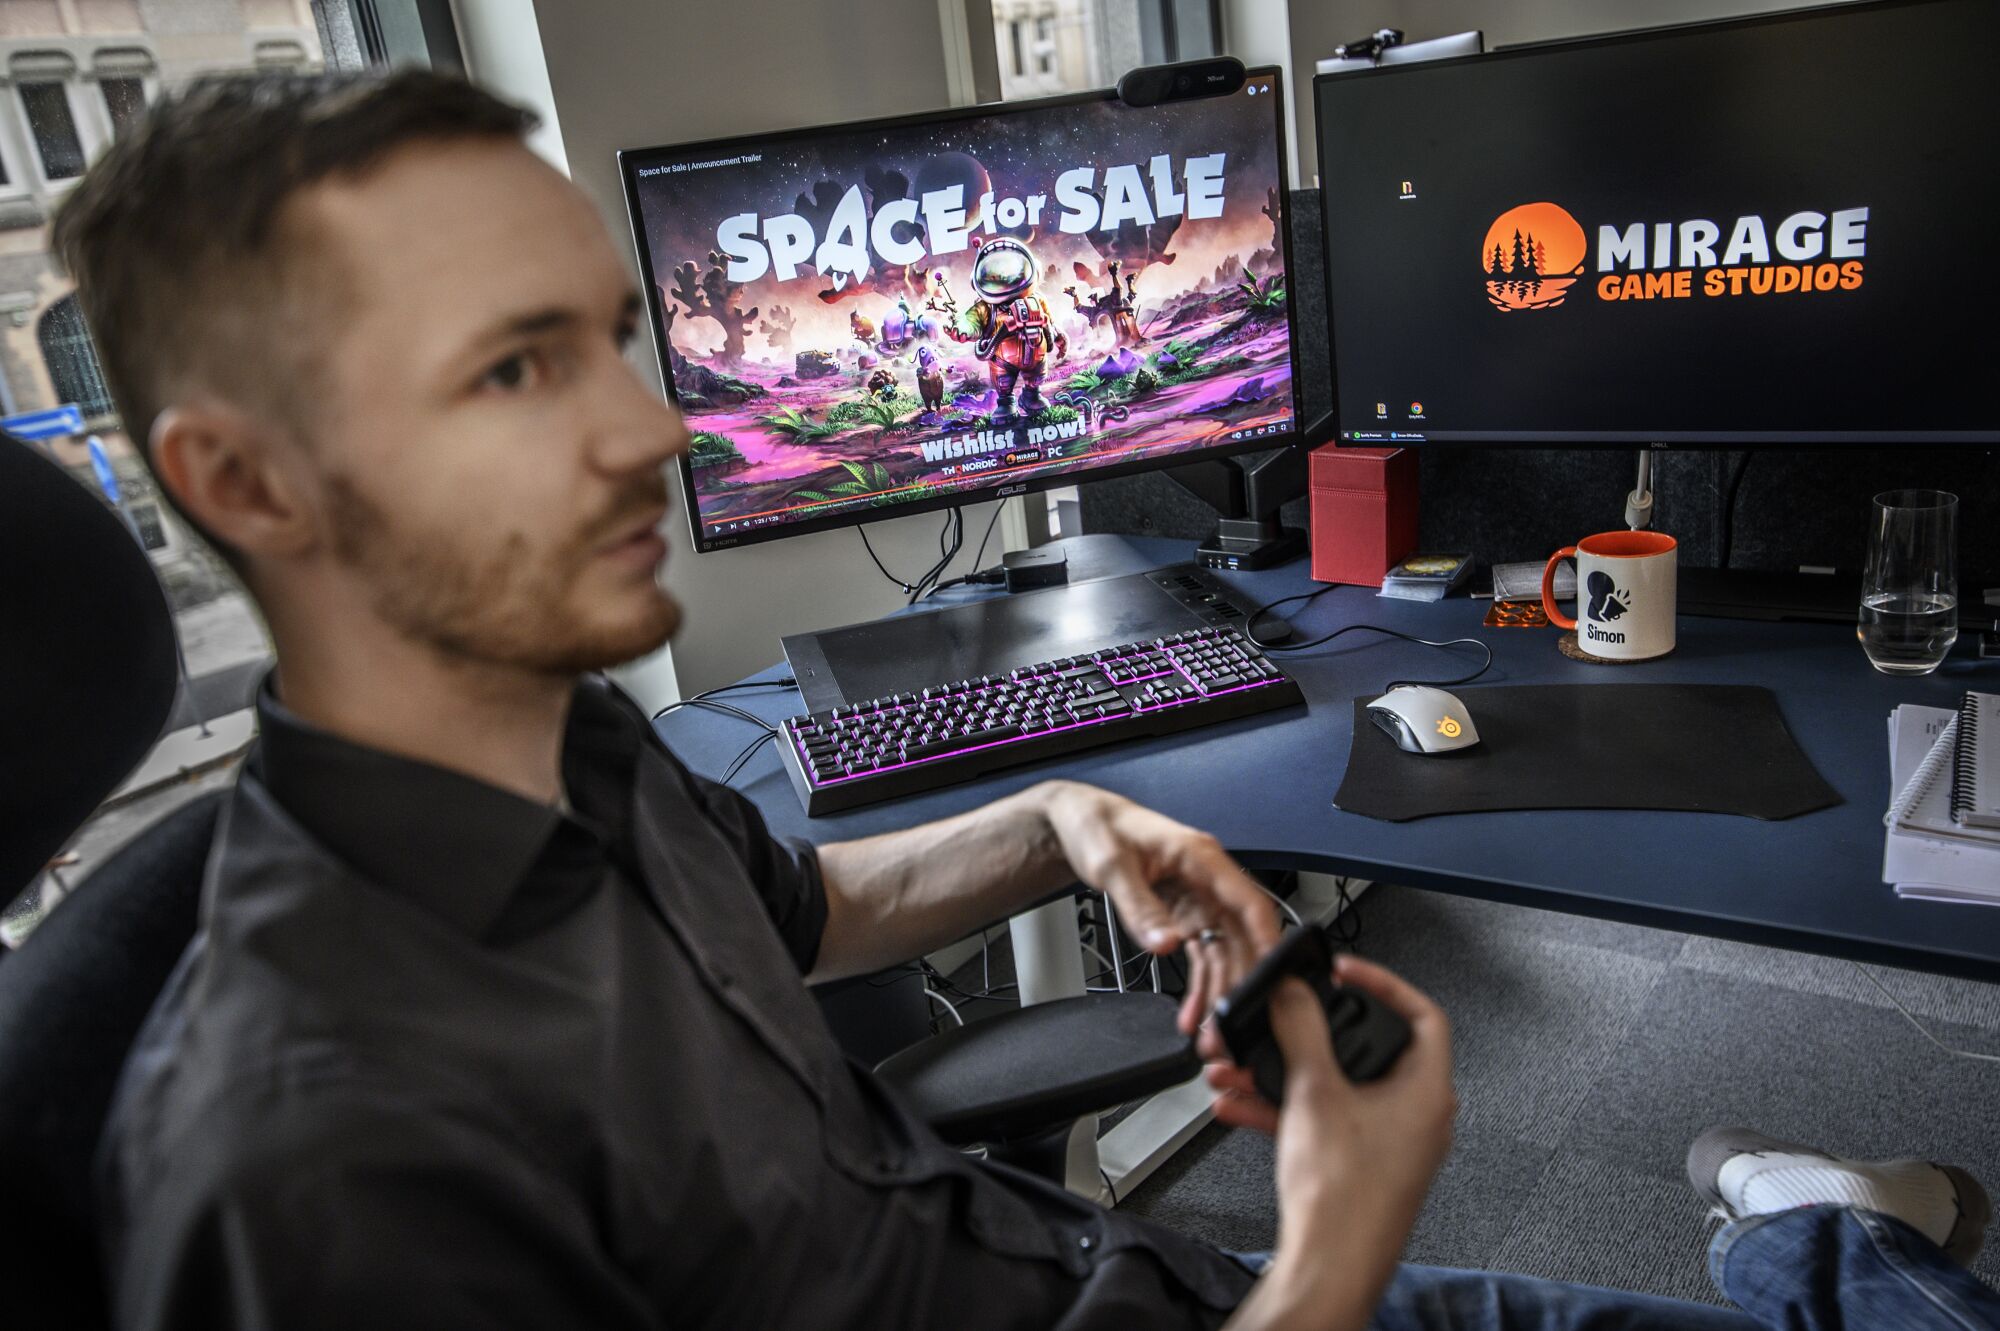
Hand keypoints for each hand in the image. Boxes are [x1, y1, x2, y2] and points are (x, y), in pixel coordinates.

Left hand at [1035, 782, 1279, 1049]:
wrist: (1080, 821)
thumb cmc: (1098, 827)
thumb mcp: (1113, 866)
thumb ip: (1140, 908)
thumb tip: (1165, 944)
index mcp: (1200, 857)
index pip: (1248, 901)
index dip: (1266, 939)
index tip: (1273, 976)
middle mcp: (1207, 880)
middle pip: (1240, 937)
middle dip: (1238, 983)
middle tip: (1227, 1024)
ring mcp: (1198, 900)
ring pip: (1223, 952)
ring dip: (1218, 992)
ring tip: (1208, 1031)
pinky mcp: (1184, 915)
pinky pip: (1202, 954)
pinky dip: (1199, 983)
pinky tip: (1193, 1011)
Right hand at [1210, 956, 1455, 1325]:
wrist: (1331, 1267)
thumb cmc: (1345, 1197)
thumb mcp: (1314, 1093)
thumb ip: (1302, 1032)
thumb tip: (1296, 995)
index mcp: (1426, 1092)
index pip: (1424, 1015)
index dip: (1386, 984)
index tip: (1347, 974)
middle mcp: (1416, 1116)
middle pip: (1367, 1050)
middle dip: (1309, 1037)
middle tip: (1283, 1020)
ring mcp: (1390, 1142)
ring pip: (1336, 1088)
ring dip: (1284, 1074)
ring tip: (1242, 1068)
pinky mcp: (1362, 1163)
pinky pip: (1324, 1119)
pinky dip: (1287, 1108)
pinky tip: (1243, 1105)